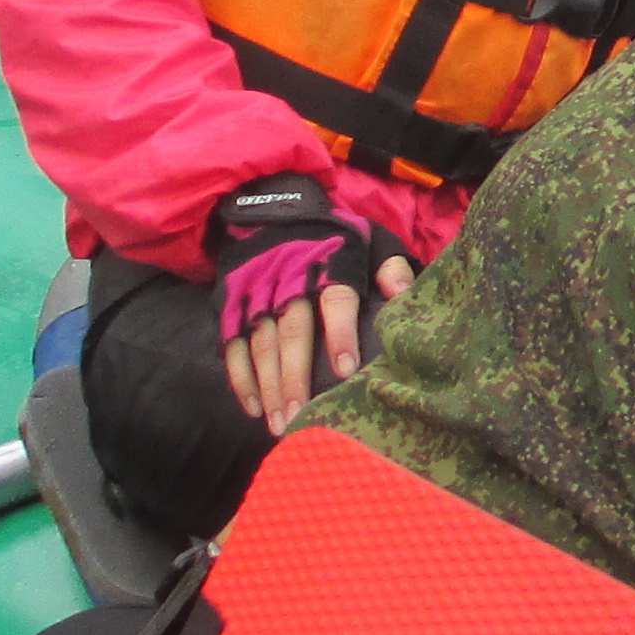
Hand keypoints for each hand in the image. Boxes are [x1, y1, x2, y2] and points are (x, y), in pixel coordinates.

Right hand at [216, 230, 413, 430]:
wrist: (274, 210)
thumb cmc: (335, 238)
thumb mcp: (369, 240)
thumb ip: (390, 267)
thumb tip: (403, 295)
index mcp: (328, 261)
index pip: (335, 298)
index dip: (340, 332)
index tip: (345, 369)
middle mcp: (288, 278)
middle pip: (292, 330)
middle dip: (295, 377)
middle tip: (302, 416)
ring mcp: (255, 293)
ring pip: (260, 343)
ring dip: (269, 386)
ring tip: (281, 424)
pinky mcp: (231, 305)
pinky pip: (232, 344)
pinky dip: (240, 378)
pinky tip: (254, 409)